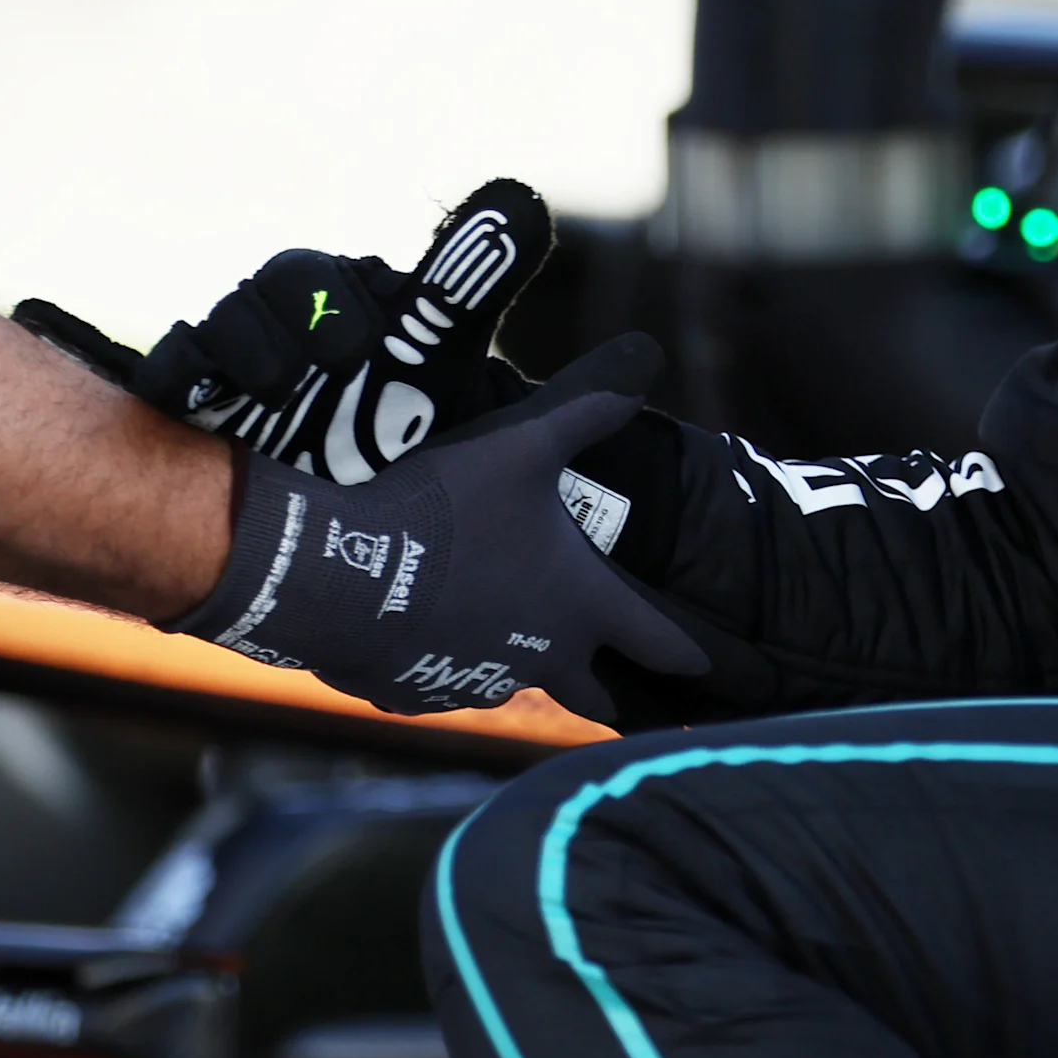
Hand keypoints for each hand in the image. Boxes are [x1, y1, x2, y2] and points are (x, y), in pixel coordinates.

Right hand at [16, 179, 551, 481]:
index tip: (368, 350)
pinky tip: (203, 406)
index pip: (319, 276)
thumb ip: (471, 281)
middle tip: (327, 370)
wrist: (384, 516)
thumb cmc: (414, 420)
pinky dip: (177, 381)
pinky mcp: (198, 408)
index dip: (337, 304)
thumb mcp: (445, 353)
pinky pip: (169, 376)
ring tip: (278, 395)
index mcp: (339, 296)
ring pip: (214, 332)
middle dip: (289, 327)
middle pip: (263, 295)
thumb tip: (519, 196)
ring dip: (241, 356)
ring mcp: (236, 363)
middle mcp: (281, 321)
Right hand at [160, 335, 705, 720]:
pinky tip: (434, 638)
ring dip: (523, 666)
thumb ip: (590, 405)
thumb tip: (648, 353)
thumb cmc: (443, 505)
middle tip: (639, 704)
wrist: (335, 571)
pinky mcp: (417, 694)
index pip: (660, 639)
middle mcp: (539, 654)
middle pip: (596, 692)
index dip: (698, 653)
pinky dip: (451, 665)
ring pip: (516, 682)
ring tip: (516, 647)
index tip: (722, 675)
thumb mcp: (524, 441)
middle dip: (620, 694)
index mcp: (578, 600)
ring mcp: (477, 681)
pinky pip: (446, 683)